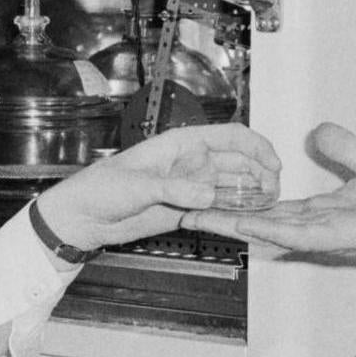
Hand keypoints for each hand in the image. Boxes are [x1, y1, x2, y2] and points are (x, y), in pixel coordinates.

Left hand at [34, 123, 281, 250]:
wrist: (82, 218)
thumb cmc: (99, 189)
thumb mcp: (137, 186)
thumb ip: (175, 189)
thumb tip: (208, 194)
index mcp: (179, 144)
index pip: (228, 137)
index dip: (256, 147)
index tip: (273, 164)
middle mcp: (189, 163)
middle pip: (236, 163)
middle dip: (259, 174)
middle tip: (273, 193)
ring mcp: (188, 187)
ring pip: (230, 186)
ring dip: (249, 194)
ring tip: (267, 206)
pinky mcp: (184, 211)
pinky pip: (215, 209)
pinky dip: (232, 213)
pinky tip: (246, 219)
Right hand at [185, 123, 355, 262]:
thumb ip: (342, 149)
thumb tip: (316, 132)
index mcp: (323, 210)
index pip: (271, 208)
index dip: (238, 203)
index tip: (207, 197)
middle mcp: (320, 225)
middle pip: (261, 222)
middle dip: (223, 219)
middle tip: (182, 212)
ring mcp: (330, 233)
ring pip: (272, 230)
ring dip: (236, 225)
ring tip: (200, 218)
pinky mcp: (345, 234)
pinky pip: (302, 233)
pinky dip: (272, 229)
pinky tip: (246, 224)